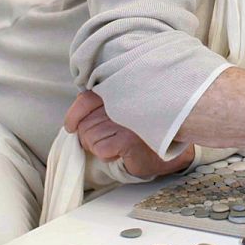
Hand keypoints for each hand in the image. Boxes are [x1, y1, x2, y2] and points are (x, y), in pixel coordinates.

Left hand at [63, 91, 194, 176]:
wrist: (173, 149)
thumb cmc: (147, 129)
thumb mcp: (124, 110)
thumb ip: (103, 106)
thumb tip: (76, 118)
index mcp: (120, 90)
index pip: (85, 100)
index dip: (74, 115)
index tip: (71, 125)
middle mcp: (122, 101)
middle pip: (84, 123)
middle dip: (89, 135)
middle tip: (107, 139)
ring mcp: (125, 119)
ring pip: (89, 137)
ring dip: (98, 146)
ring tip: (117, 144)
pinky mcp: (127, 139)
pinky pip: (100, 149)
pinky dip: (107, 155)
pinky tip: (122, 151)